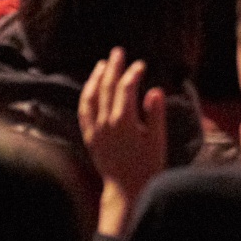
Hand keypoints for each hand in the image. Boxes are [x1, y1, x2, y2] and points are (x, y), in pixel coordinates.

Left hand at [79, 47, 166, 235]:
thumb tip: (154, 89)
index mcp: (124, 121)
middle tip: (118, 51)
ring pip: (91, 97)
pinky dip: (86, 96)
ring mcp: (94, 129)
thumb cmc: (147, 166)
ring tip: (103, 64)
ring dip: (96, 78)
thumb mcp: (157, 140)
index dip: (133, 74)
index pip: (126, 88)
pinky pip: (83, 111)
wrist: (127, 190)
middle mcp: (105, 122)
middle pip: (107, 87)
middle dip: (114, 68)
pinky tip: (90, 89)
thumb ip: (155, 114)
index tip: (141, 64)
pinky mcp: (89, 137)